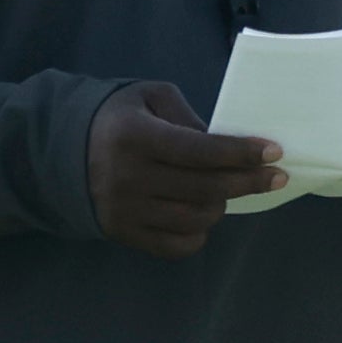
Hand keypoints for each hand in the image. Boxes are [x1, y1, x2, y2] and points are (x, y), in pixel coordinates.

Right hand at [87, 81, 284, 259]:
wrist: (66, 150)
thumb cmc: (121, 117)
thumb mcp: (151, 97)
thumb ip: (189, 117)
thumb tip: (227, 146)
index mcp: (136, 136)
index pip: (199, 150)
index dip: (240, 153)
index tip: (274, 152)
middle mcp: (129, 177)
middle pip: (205, 188)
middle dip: (248, 182)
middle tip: (276, 175)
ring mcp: (126, 210)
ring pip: (195, 219)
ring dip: (221, 205)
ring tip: (226, 190)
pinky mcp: (124, 233)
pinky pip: (176, 245)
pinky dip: (199, 233)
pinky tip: (203, 212)